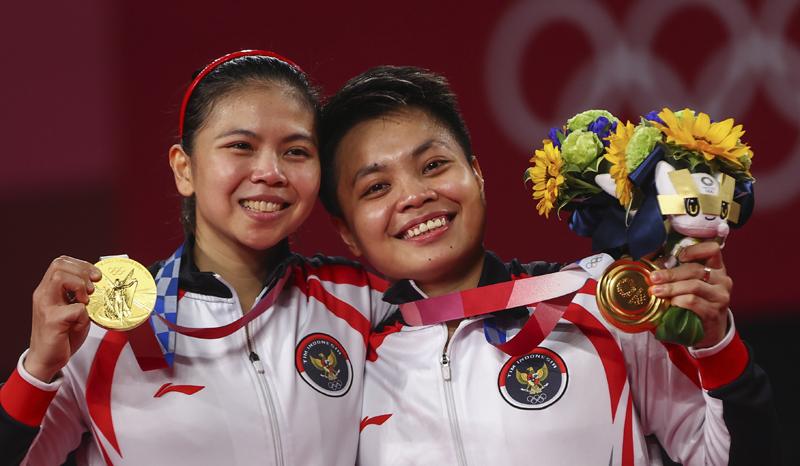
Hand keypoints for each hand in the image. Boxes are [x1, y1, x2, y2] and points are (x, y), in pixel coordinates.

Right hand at [25, 256, 101, 381]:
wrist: (46, 359)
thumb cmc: (62, 335)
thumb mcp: (73, 310)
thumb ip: (80, 296)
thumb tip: (99, 284)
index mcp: (48, 290)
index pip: (60, 262)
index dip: (81, 264)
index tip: (96, 276)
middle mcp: (43, 295)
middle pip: (59, 264)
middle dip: (82, 271)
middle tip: (93, 287)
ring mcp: (45, 307)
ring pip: (60, 278)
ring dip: (79, 285)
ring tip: (86, 300)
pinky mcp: (52, 321)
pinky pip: (74, 308)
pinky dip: (84, 314)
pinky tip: (81, 322)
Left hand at [649, 242, 732, 347]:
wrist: (710, 331)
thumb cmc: (697, 303)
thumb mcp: (692, 284)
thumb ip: (680, 274)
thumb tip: (652, 264)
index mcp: (717, 269)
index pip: (712, 250)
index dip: (695, 249)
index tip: (679, 256)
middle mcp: (722, 280)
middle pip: (695, 270)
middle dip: (671, 273)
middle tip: (654, 278)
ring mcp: (720, 297)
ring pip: (693, 286)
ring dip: (671, 288)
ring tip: (655, 291)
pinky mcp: (713, 312)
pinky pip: (692, 302)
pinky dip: (678, 301)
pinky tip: (670, 303)